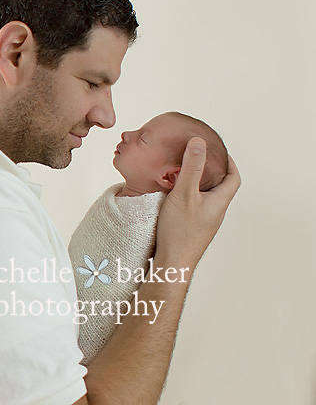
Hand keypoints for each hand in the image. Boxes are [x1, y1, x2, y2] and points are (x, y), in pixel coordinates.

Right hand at [155, 138, 240, 270]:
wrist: (172, 262)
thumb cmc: (180, 231)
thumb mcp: (185, 193)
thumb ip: (192, 167)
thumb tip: (198, 143)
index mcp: (220, 201)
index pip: (234, 178)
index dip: (230, 162)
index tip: (219, 151)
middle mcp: (215, 211)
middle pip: (221, 186)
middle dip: (212, 170)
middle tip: (199, 157)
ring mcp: (204, 221)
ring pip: (206, 197)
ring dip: (198, 183)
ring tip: (183, 172)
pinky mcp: (192, 227)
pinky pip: (195, 206)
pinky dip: (188, 195)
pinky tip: (172, 194)